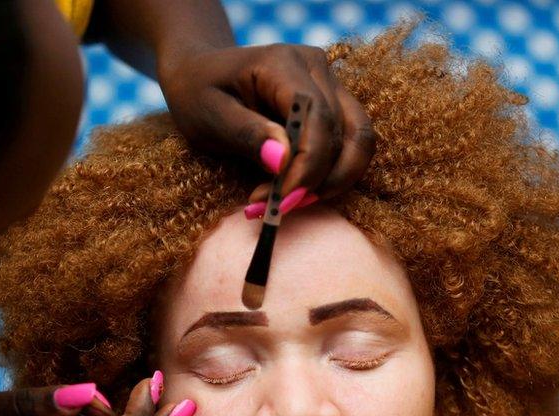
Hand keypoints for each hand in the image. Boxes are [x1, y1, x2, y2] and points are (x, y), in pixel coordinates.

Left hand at [158, 43, 375, 205]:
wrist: (200, 77)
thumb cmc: (198, 95)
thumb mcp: (208, 116)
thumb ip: (247, 135)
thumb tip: (283, 160)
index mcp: (282, 62)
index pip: (317, 116)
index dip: (307, 165)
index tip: (280, 201)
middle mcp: (316, 68)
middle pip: (344, 131)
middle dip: (316, 180)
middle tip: (277, 209)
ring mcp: (331, 85)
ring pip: (360, 140)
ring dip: (334, 182)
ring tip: (290, 203)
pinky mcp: (335, 106)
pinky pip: (352, 145)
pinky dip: (332, 176)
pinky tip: (297, 192)